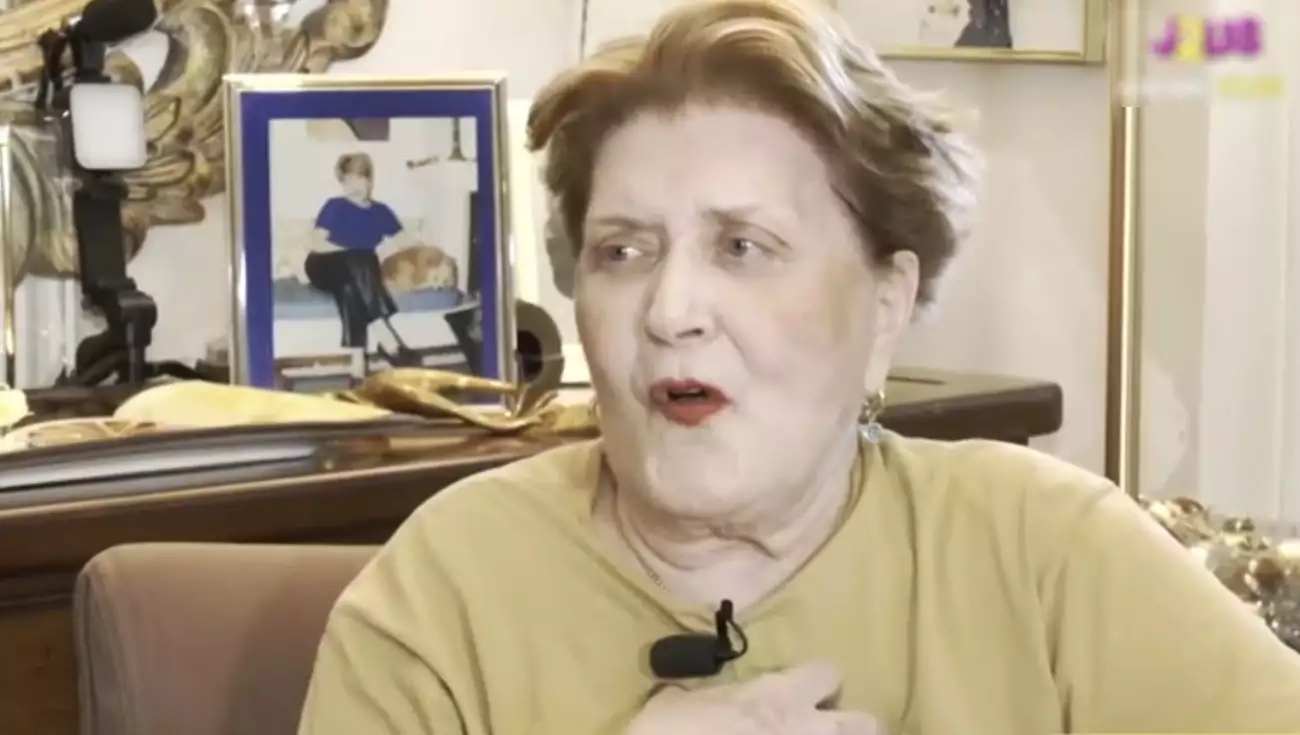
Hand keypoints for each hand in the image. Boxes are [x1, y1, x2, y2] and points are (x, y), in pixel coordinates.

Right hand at [626, 662, 881, 734]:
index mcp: (778, 696)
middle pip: (865, 723)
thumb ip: (694, 697)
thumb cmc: (672, 732)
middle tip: (824, 733)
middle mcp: (807, 728)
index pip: (827, 674)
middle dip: (851, 728)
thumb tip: (684, 699)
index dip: (819, 685)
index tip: (804, 696)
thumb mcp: (674, 702)